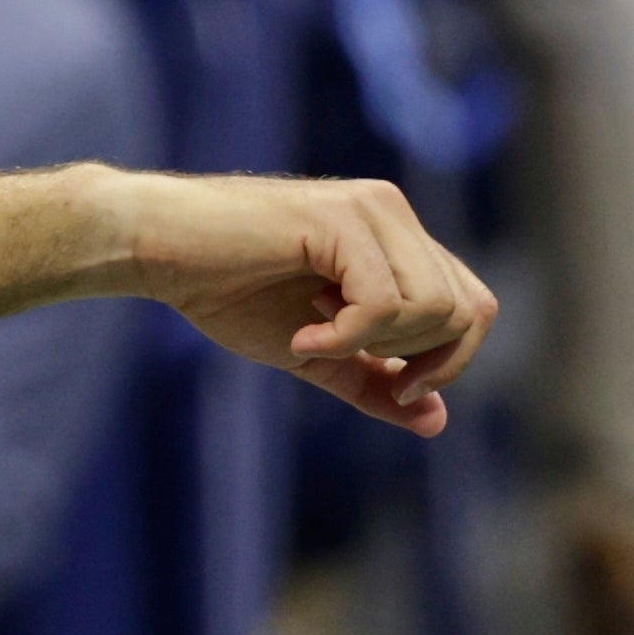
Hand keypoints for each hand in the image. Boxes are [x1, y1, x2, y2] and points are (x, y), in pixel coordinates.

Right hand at [128, 173, 496, 437]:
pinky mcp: (340, 219)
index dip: (450, 361)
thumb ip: (375, 384)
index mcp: (399, 240)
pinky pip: (383, 303)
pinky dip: (343, 338)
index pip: (474, 306)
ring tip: (313, 335)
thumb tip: (438, 423)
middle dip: (413, 357)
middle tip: (341, 356)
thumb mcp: (318, 355)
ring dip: (373, 344)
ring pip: (433, 306)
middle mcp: (395, 215)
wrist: (159, 250)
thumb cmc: (228, 292)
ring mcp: (371, 211)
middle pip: (463, 311)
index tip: (397, 388)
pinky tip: (300, 336)